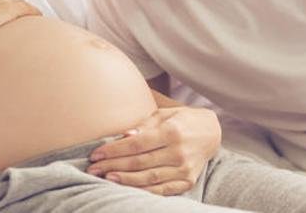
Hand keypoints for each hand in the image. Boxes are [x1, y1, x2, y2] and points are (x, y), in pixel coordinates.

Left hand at [85, 106, 220, 194]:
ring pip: (149, 178)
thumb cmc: (181, 120)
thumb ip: (144, 125)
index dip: (114, 150)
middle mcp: (178, 152)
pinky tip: (127, 188)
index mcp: (171, 132)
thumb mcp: (164, 114)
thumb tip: (125, 136)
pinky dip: (144, 190)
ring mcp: (184, 169)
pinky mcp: (188, 181)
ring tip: (106, 178)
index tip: (96, 154)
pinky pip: (162, 190)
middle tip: (93, 169)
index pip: (137, 144)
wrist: (211, 133)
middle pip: (139, 162)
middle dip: (113, 166)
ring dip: (125, 180)